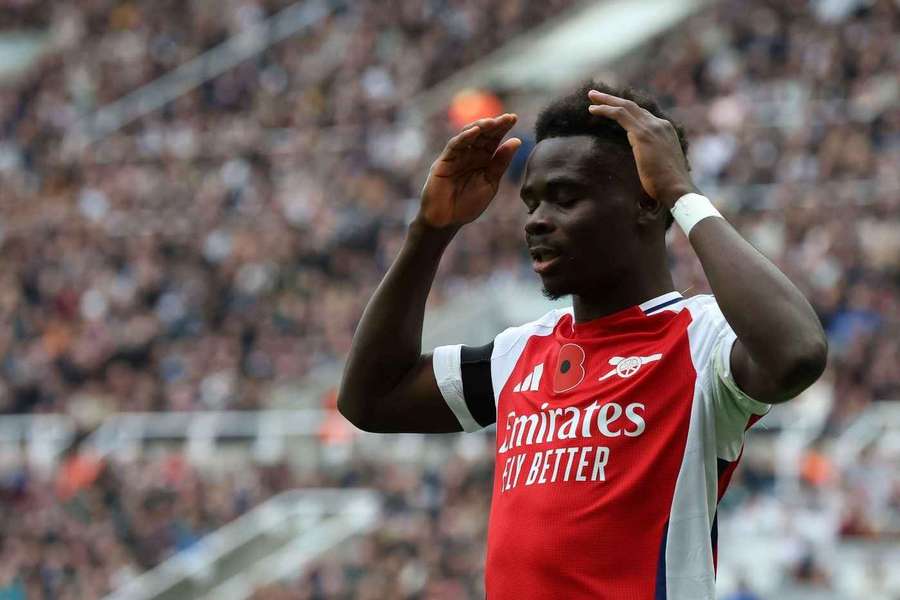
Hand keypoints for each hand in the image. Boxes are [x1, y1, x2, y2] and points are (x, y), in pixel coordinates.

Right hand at [418, 114, 520, 228]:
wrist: (447, 221)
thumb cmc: (468, 205)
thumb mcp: (490, 183)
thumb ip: (501, 163)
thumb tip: (517, 141)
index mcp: (483, 159)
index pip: (494, 139)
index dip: (503, 128)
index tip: (514, 118)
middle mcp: (470, 154)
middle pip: (483, 135)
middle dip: (494, 125)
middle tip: (507, 118)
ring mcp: (456, 156)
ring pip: (468, 135)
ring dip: (480, 127)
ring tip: (493, 123)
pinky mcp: (444, 161)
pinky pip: (454, 146)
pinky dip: (464, 137)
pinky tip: (475, 131)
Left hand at [587, 91, 695, 207]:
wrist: (678, 190)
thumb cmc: (667, 186)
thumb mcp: (658, 166)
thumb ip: (649, 157)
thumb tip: (640, 160)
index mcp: (666, 131)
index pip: (643, 115)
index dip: (626, 111)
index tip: (612, 109)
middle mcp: (660, 124)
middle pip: (633, 106)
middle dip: (613, 99)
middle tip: (595, 95)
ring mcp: (652, 127)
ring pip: (625, 106)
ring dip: (606, 100)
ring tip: (591, 96)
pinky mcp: (642, 134)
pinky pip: (620, 115)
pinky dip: (606, 110)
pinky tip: (592, 110)